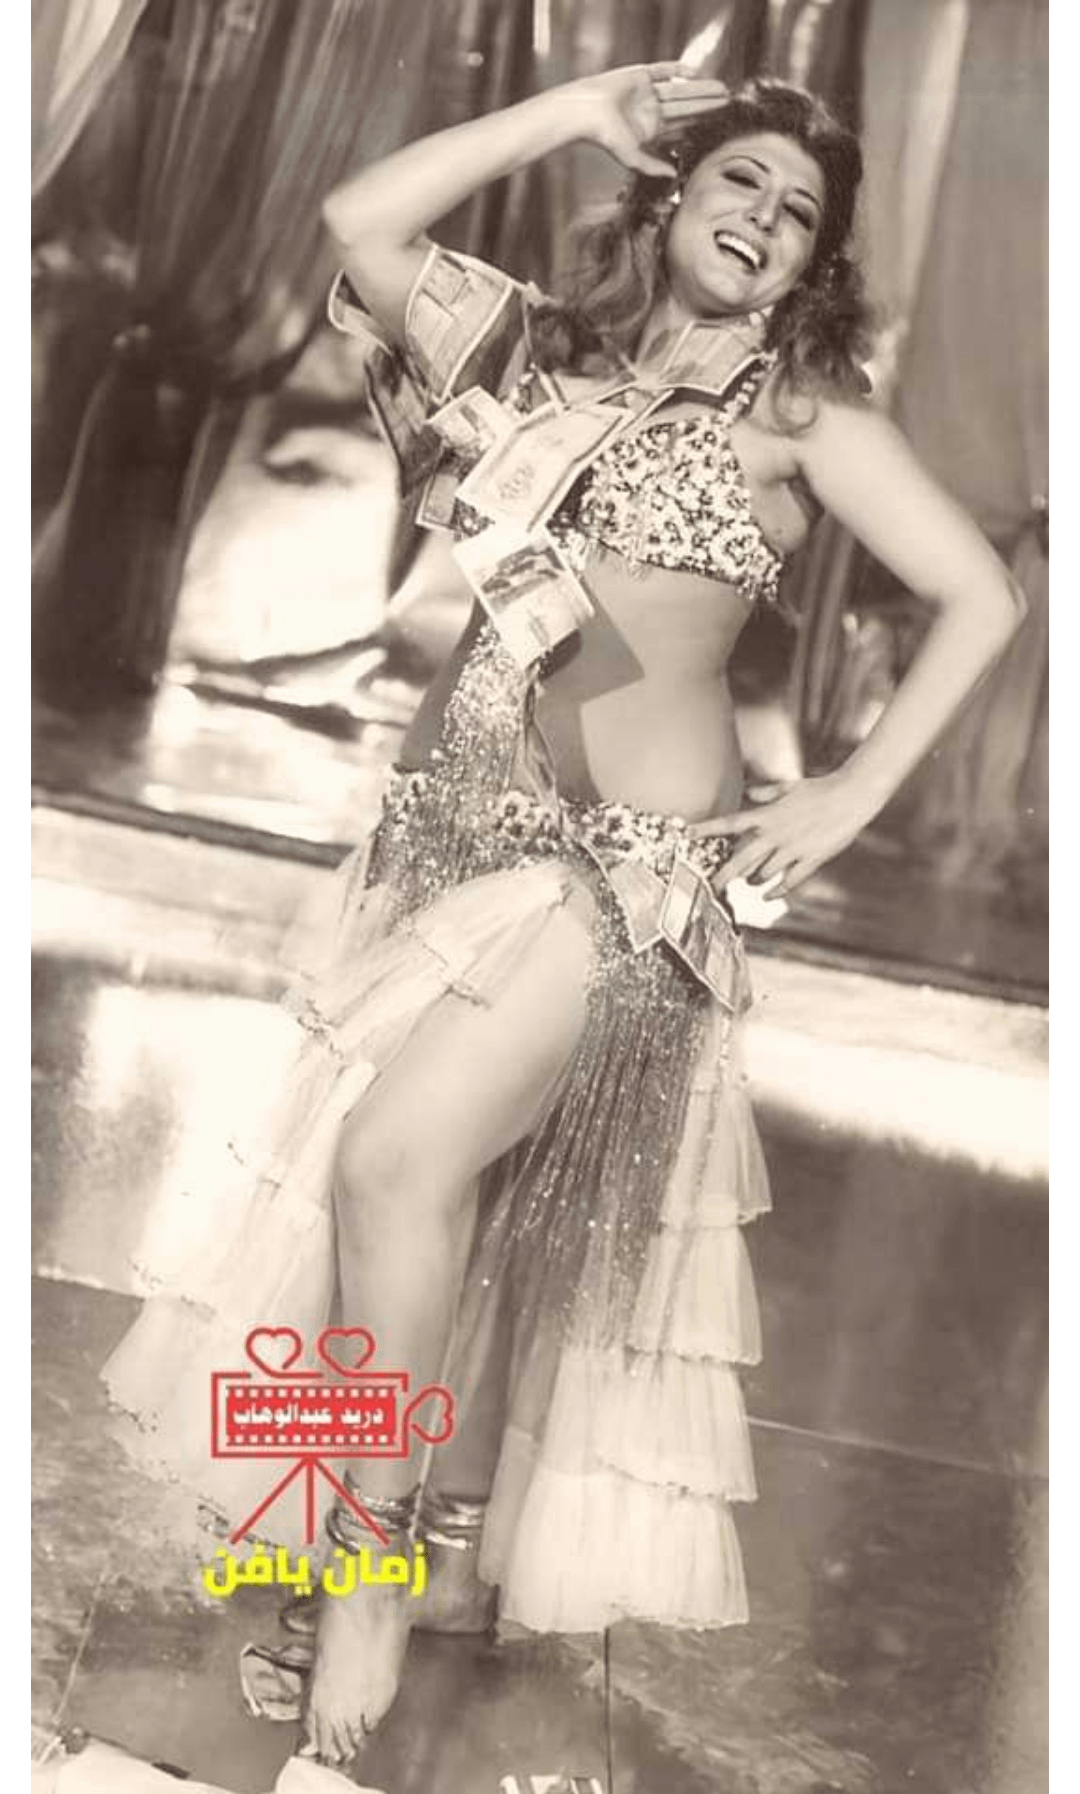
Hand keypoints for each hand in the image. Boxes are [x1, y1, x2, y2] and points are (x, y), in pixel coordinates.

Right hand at [552, 64, 731, 177]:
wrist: (586, 111)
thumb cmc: (605, 137)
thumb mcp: (632, 157)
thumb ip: (652, 166)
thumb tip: (673, 176)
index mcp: (651, 130)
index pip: (681, 127)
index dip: (700, 125)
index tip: (719, 124)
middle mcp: (651, 111)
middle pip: (686, 108)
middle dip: (707, 106)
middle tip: (729, 103)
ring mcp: (646, 92)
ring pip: (680, 90)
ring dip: (700, 89)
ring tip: (722, 89)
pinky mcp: (640, 75)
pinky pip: (663, 71)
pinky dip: (677, 70)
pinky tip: (695, 70)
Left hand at [690, 771, 883, 897]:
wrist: (852, 796)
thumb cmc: (820, 788)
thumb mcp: (789, 787)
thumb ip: (766, 793)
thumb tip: (750, 793)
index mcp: (769, 815)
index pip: (731, 822)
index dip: (708, 828)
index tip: (689, 834)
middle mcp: (776, 834)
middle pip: (742, 859)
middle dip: (724, 875)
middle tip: (710, 886)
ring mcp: (793, 849)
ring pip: (764, 874)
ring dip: (753, 881)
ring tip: (747, 883)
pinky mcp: (811, 860)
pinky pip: (790, 882)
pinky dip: (778, 891)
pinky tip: (769, 895)